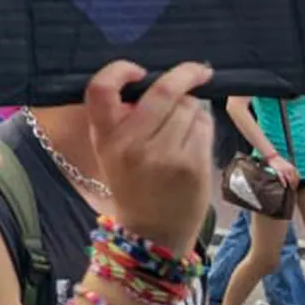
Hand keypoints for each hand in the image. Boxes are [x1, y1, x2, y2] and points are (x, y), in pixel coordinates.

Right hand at [86, 61, 213, 254]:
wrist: (152, 235)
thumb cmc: (133, 185)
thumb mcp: (111, 151)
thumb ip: (122, 117)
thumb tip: (154, 80)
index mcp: (105, 138)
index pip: (100, 89)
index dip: (119, 70)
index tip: (139, 70)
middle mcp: (131, 145)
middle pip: (163, 92)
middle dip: (185, 76)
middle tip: (198, 72)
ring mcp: (163, 156)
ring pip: (189, 107)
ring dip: (193, 108)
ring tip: (184, 128)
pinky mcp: (191, 166)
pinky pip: (204, 126)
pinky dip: (203, 127)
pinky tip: (194, 143)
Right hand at [268, 154, 298, 188]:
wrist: (273, 156)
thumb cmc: (280, 161)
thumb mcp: (288, 165)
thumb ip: (291, 170)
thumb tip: (294, 177)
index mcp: (293, 168)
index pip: (298, 177)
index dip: (297, 183)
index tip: (296, 186)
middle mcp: (290, 169)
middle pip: (294, 179)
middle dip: (294, 185)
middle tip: (293, 190)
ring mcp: (284, 170)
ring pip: (290, 179)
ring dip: (291, 185)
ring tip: (291, 190)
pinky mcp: (279, 171)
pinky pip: (282, 178)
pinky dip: (284, 182)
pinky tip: (285, 186)